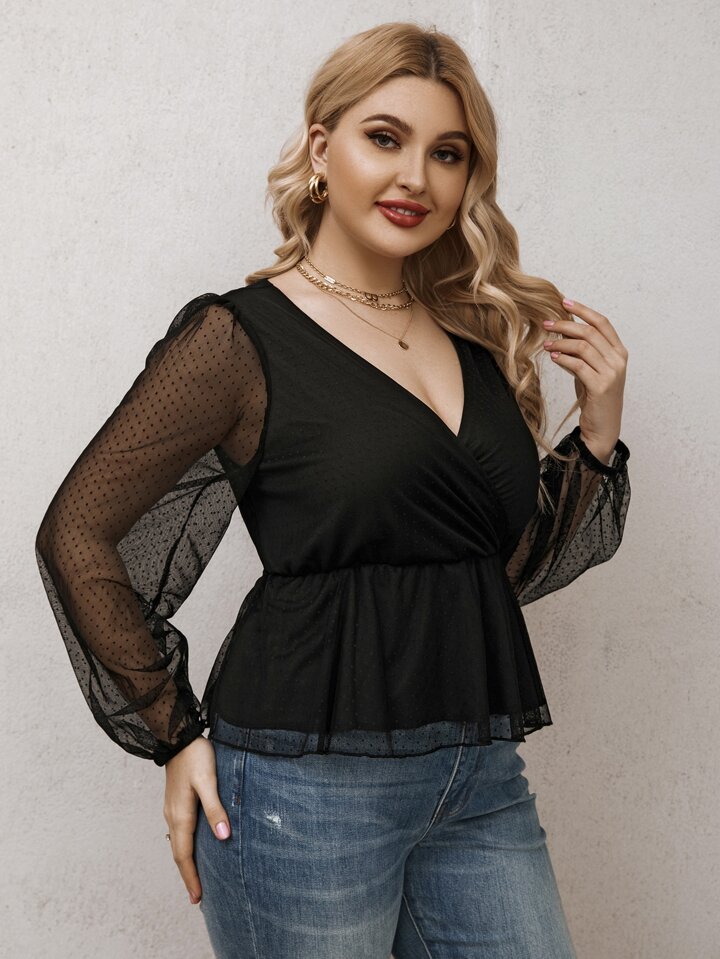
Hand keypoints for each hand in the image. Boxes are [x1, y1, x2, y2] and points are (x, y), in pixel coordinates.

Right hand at [163, 735, 230, 905]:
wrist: (178, 737)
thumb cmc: (196, 757)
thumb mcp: (208, 780)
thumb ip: (215, 807)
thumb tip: (222, 836)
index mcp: (181, 816)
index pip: (184, 855)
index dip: (191, 877)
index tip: (197, 897)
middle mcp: (173, 816)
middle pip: (179, 854)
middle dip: (188, 876)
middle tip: (197, 897)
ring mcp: (172, 809)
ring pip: (178, 844)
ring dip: (186, 863)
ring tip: (196, 878)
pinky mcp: (176, 802)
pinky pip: (179, 833)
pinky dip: (185, 848)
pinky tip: (192, 847)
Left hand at [543, 298, 627, 462]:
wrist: (603, 427)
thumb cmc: (595, 398)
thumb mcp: (589, 369)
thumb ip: (582, 352)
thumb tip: (562, 331)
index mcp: (619, 352)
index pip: (602, 323)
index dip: (583, 310)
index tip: (564, 302)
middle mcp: (618, 360)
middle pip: (590, 332)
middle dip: (566, 325)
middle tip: (546, 323)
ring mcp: (612, 373)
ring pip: (583, 347)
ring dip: (561, 343)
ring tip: (546, 344)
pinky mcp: (601, 386)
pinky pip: (579, 365)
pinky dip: (563, 359)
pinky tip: (553, 357)